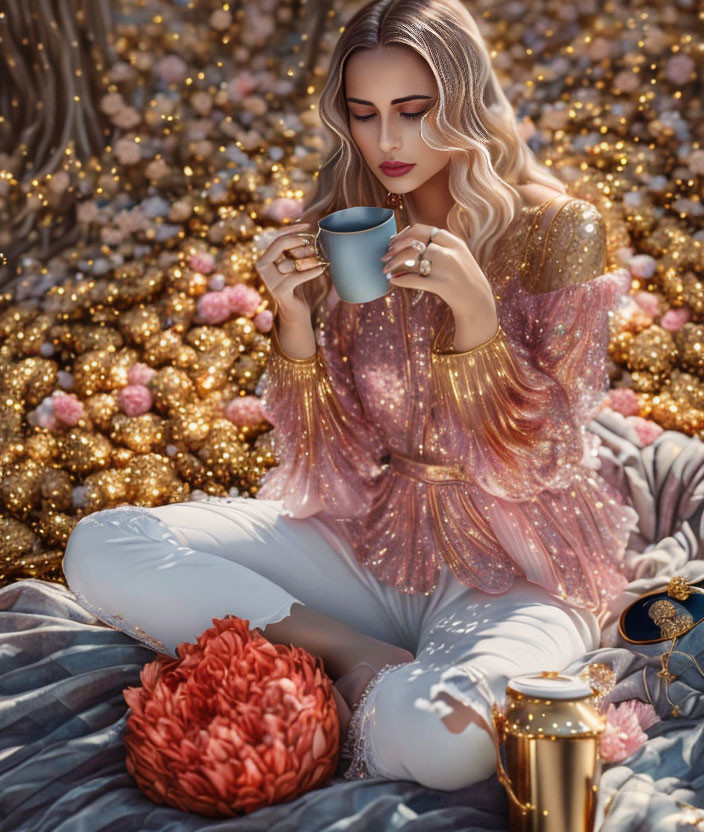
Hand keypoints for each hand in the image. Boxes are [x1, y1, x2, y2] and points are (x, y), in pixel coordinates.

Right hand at [254, 221, 328, 321]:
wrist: (295, 312)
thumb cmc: (297, 285)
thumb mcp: (295, 263)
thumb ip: (294, 248)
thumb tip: (305, 226)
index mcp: (264, 258)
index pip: (277, 237)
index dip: (292, 230)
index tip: (308, 226)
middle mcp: (262, 267)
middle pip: (280, 244)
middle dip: (299, 242)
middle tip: (315, 245)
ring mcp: (269, 279)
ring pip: (290, 260)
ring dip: (308, 258)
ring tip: (320, 260)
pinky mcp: (279, 290)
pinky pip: (297, 276)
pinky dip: (311, 272)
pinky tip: (322, 269)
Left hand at [381, 223, 496, 327]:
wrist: (478, 302)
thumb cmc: (464, 279)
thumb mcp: (459, 256)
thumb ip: (441, 246)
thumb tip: (411, 243)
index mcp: (454, 242)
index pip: (424, 229)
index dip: (405, 233)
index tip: (394, 240)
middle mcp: (450, 251)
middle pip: (414, 241)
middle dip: (395, 247)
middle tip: (385, 255)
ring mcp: (445, 267)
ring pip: (411, 257)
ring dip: (394, 263)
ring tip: (386, 269)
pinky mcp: (440, 284)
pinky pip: (413, 279)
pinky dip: (399, 279)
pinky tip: (392, 280)